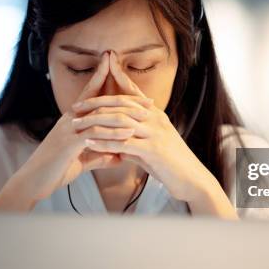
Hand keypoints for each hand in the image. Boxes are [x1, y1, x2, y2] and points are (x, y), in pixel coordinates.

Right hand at [0, 52, 150, 209]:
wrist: (31, 183)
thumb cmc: (54, 170)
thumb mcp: (81, 161)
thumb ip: (99, 155)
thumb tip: (118, 157)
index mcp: (71, 120)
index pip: (90, 95)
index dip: (104, 81)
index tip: (124, 75)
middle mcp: (69, 120)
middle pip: (98, 100)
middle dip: (124, 97)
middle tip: (148, 99)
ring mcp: (68, 130)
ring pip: (99, 115)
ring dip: (124, 114)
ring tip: (145, 115)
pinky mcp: (69, 143)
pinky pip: (95, 134)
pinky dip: (113, 133)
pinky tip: (128, 134)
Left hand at [70, 51, 208, 201]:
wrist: (193, 180)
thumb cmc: (171, 164)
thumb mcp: (152, 147)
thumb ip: (135, 141)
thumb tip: (117, 145)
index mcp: (156, 114)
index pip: (130, 95)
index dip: (108, 90)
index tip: (88, 89)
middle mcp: (156, 119)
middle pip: (121, 104)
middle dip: (96, 104)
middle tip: (75, 107)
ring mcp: (156, 133)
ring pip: (120, 120)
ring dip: (95, 122)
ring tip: (76, 124)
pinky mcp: (154, 149)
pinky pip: (124, 142)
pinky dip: (104, 142)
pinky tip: (89, 143)